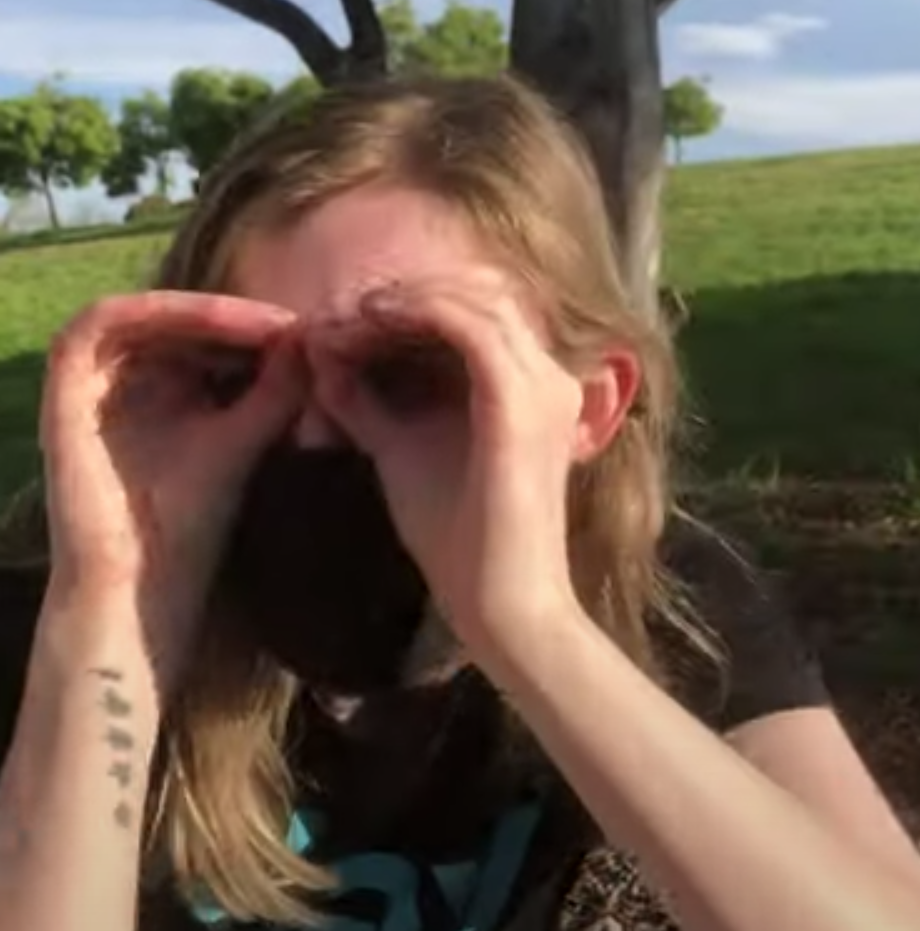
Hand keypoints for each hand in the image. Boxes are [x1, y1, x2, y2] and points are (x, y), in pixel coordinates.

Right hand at [40, 292, 303, 686]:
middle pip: (185, 319)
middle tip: (296, 324)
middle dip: (243, 317)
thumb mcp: (246, 441)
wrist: (141, 578)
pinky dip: (158, 311)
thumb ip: (276, 391)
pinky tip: (217, 322)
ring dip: (208, 311)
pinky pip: (103, 320)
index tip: (315, 335)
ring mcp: (95, 378)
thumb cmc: (195, 521)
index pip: (213, 336)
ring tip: (265, 325)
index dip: (261, 328)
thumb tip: (309, 337)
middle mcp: (132, 378)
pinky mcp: (65, 381)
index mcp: (171, 390)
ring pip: (151, 312)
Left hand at [310, 271, 583, 656]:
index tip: (345, 321)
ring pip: (472, 297)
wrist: (501, 604)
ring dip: (403, 298)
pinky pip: (466, 325)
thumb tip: (325, 361)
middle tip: (340, 311)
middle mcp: (549, 372)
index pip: (477, 310)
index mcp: (532, 384)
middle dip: (404, 292)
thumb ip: (369, 405)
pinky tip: (366, 323)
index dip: (411, 302)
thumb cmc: (460, 539)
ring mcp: (542, 383)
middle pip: (477, 291)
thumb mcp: (403, 451)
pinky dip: (413, 313)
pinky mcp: (520, 400)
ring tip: (346, 317)